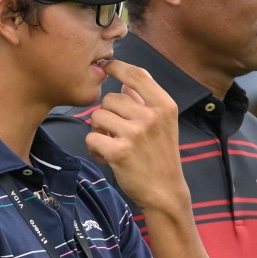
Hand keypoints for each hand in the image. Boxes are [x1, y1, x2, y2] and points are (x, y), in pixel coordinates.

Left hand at [85, 59, 189, 212]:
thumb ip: (144, 101)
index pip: (137, 75)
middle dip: (107, 114)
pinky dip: (94, 147)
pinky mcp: (119, 152)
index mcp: (164, 106)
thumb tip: (124, 82)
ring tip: (112, 144)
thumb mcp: (163, 124)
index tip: (106, 65)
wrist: (165, 192)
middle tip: (116, 132)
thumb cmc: (161, 157)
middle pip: (111, 98)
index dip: (118, 66)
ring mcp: (135, 134)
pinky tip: (106, 156)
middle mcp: (151, 117)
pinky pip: (91, 137)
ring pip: (98, 116)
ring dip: (99, 130)